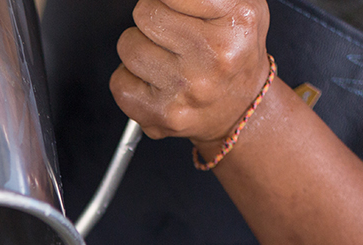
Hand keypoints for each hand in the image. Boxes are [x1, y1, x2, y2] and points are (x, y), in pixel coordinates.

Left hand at [110, 0, 270, 143]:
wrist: (243, 110)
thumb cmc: (234, 52)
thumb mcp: (240, 5)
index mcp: (236, 23)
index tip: (172, 6)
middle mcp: (213, 59)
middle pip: (145, 12)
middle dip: (153, 18)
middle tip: (171, 34)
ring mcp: (186, 90)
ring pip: (128, 46)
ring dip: (140, 47)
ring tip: (165, 58)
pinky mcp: (162, 115)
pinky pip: (119, 82)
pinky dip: (129, 79)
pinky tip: (154, 81)